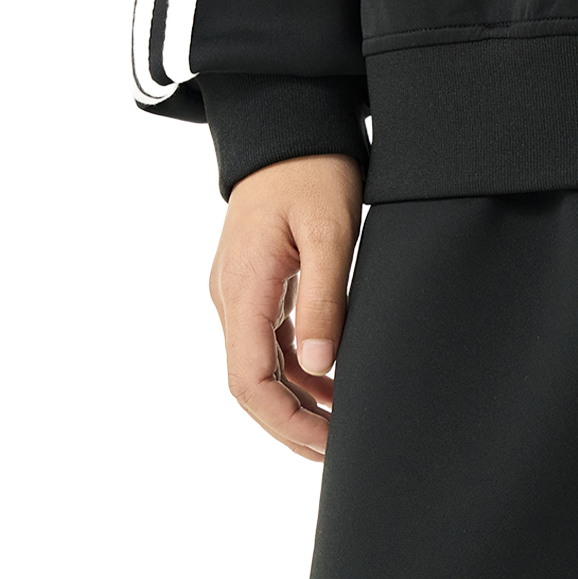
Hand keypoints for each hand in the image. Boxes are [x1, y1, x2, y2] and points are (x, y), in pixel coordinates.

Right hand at [207, 153, 363, 459]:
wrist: (288, 126)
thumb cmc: (312, 172)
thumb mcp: (331, 232)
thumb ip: (325, 300)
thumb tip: (320, 365)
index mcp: (243, 290)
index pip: (248, 382)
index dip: (285, 423)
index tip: (326, 445)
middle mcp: (231, 299)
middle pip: (250, 387)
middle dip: (291, 426)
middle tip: (340, 452)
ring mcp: (240, 294)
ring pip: (260, 370)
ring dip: (298, 404)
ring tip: (345, 427)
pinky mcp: (256, 288)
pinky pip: (270, 346)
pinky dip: (300, 374)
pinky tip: (336, 388)